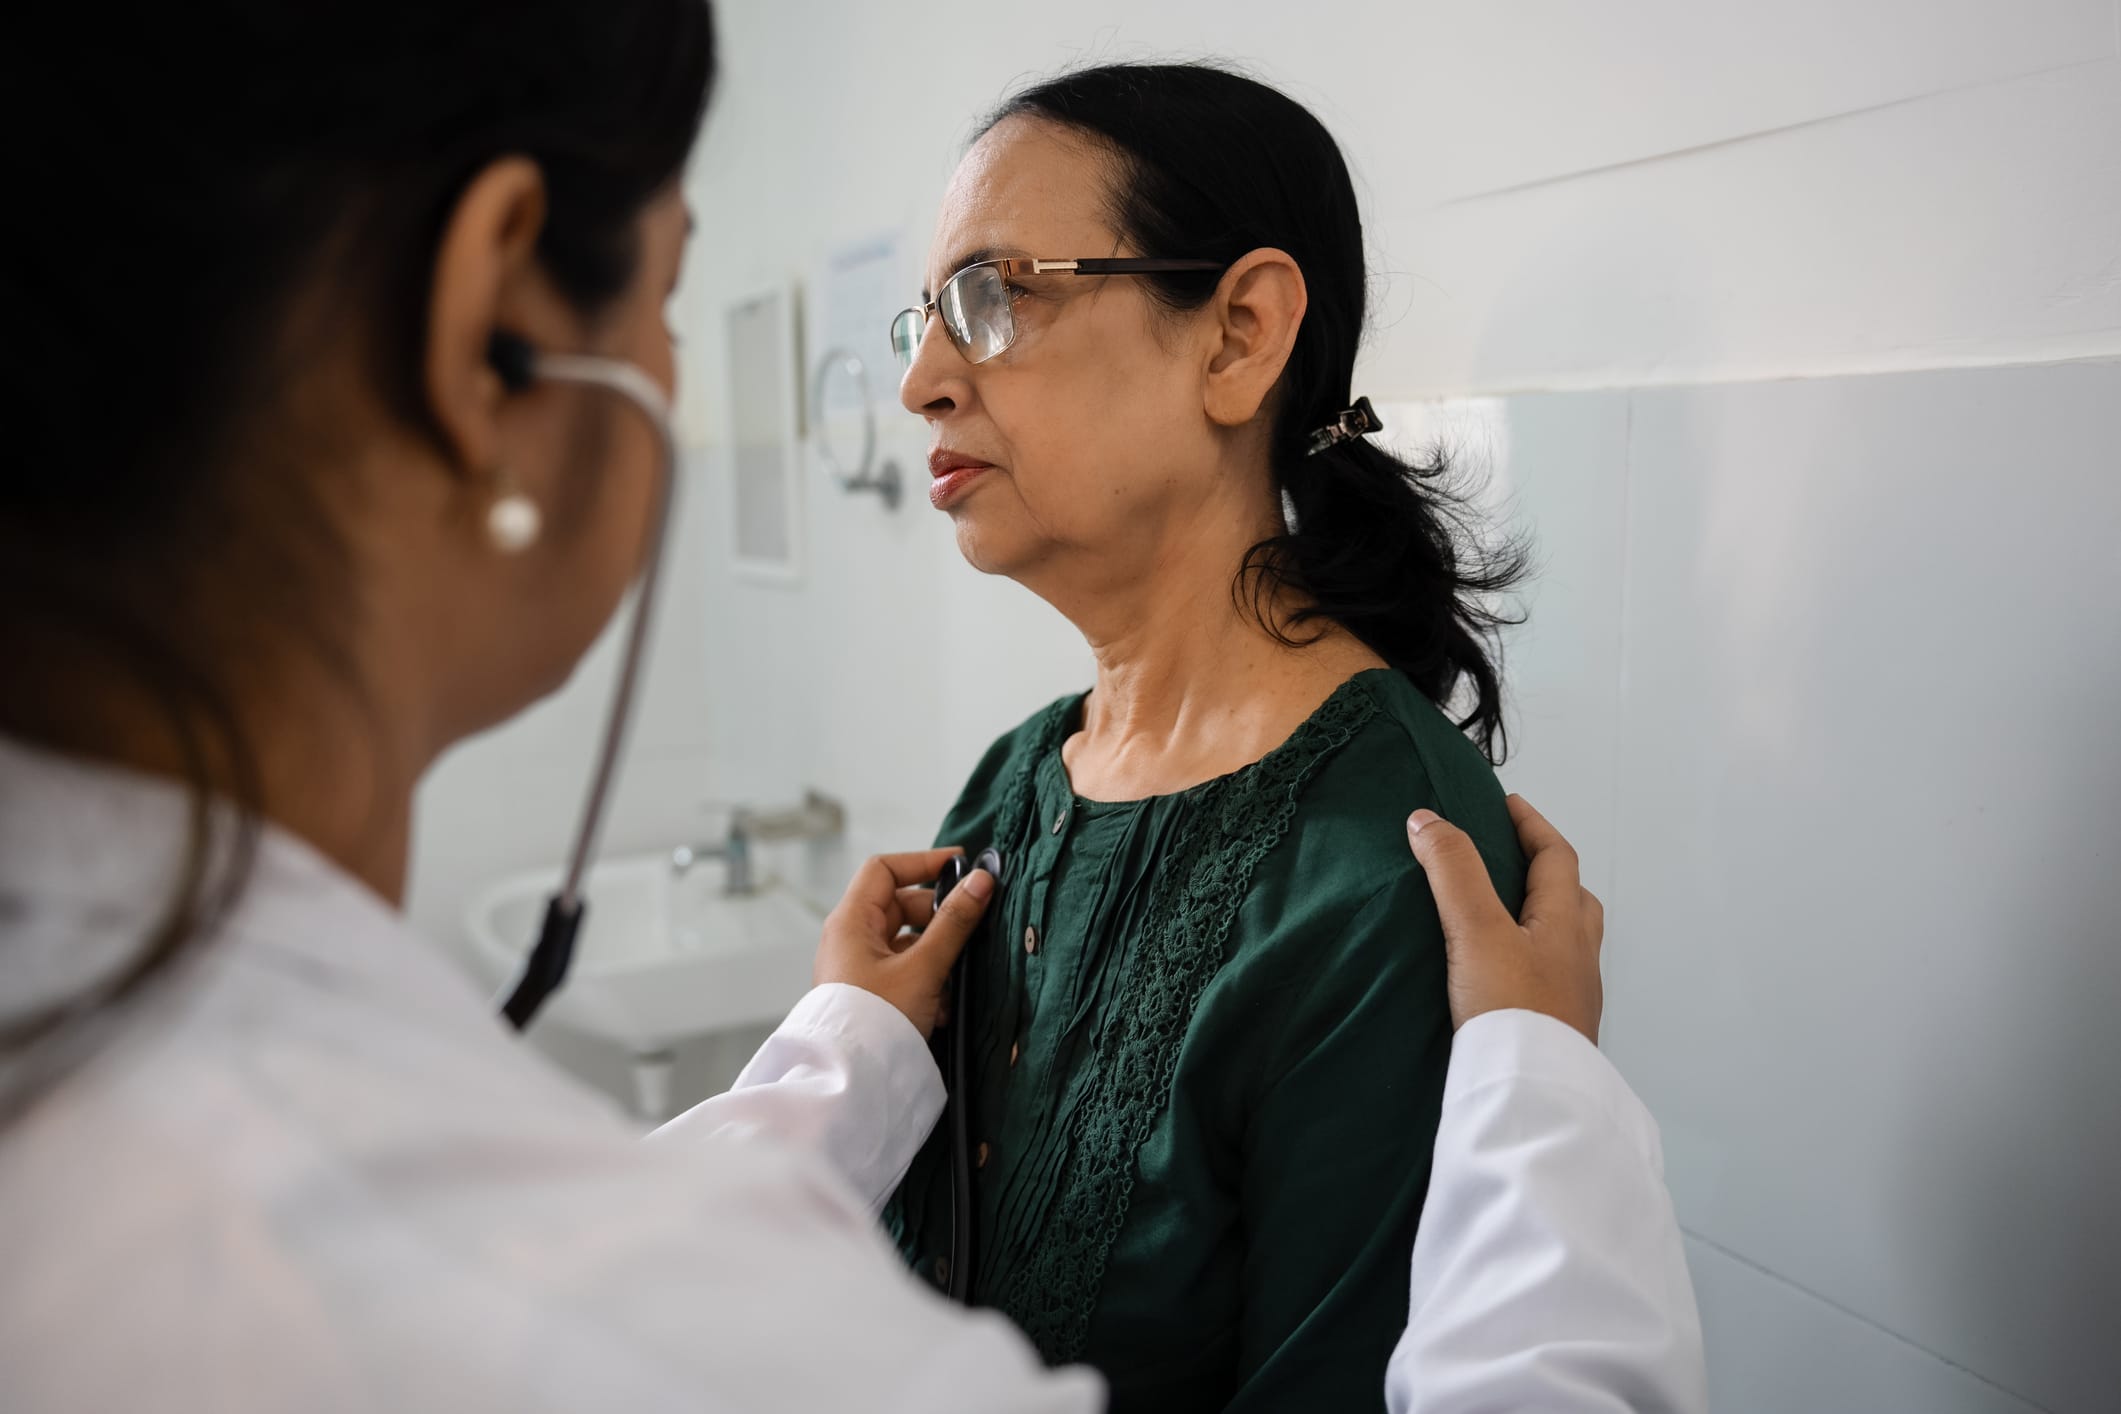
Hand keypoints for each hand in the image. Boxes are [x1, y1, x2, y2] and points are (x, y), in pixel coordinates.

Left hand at [814, 848, 994, 1039]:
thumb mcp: (923, 967)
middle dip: (937, 918)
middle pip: (900, 906)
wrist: (852, 1080)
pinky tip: (942, 1006)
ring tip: (954, 979)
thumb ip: (954, 922)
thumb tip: (980, 882)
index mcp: (851, 921)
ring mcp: (857, 967)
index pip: (884, 870)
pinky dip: (927, 980)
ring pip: (905, 943)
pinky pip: (903, 972)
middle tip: (968, 927)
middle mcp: (850, 939)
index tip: (961, 866)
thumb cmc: (875, 1021)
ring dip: (936, 956)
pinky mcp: (868, 994)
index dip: (922, 862)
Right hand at [1405, 795, 1604, 1044]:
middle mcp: (1578, 957)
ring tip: (1502, 917)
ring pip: (1564, 942)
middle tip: (1510, 858)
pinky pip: (1549, 979)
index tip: (1507, 804)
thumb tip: (1426, 819)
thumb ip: (1452, 872)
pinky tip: (1502, 977)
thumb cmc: (1512, 1009)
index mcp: (1566, 923)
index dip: (1532, 825)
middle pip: (1572, 898)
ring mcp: (1573, 997)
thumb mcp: (1476, 930)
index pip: (1556, 857)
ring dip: (1540, 919)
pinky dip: (1530, 961)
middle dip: (1545, 871)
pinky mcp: (1556, 1030)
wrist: (1530, 1098)